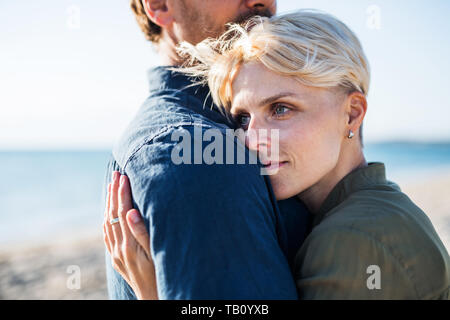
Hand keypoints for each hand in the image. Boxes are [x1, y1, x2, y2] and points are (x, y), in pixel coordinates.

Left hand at [103, 171, 157, 299]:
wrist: (153, 297)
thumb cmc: (160, 275)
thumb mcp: (156, 254)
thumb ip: (143, 233)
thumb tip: (131, 212)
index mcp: (129, 245)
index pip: (123, 212)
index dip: (123, 193)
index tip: (124, 176)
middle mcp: (119, 249)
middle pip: (113, 214)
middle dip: (115, 192)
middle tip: (116, 174)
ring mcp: (116, 254)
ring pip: (108, 223)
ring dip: (109, 203)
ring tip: (111, 186)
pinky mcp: (116, 259)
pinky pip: (107, 235)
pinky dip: (107, 219)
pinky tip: (109, 212)